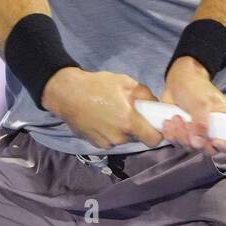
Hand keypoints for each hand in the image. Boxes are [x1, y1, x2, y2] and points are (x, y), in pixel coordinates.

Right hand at [40, 68, 163, 150]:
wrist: (68, 94)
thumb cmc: (97, 86)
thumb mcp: (125, 82)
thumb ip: (144, 94)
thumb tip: (154, 103)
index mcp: (129, 122)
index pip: (154, 139)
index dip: (157, 133)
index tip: (153, 125)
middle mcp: (120, 136)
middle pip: (137, 137)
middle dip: (137, 127)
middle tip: (128, 112)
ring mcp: (107, 142)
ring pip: (123, 138)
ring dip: (122, 129)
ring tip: (111, 113)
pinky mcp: (96, 144)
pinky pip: (110, 140)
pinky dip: (109, 132)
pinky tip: (101, 119)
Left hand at [159, 57, 225, 155]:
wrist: (178, 81)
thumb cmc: (195, 86)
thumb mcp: (201, 102)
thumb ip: (201, 123)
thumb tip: (198, 144)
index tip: (214, 141)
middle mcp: (216, 131)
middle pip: (210, 149)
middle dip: (195, 141)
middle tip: (186, 124)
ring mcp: (200, 135)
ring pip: (192, 148)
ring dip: (180, 135)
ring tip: (176, 117)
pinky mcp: (186, 135)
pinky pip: (178, 144)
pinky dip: (171, 135)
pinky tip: (169, 122)